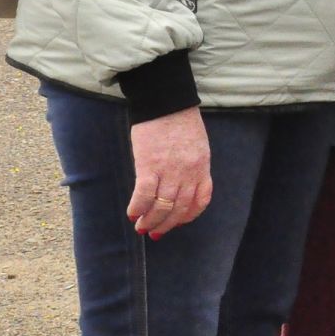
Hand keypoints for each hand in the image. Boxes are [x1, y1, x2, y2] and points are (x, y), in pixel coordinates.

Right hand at [127, 107, 210, 238]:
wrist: (167, 103)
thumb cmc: (180, 122)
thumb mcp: (197, 146)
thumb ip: (193, 166)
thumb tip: (181, 187)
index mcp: (202, 166)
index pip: (200, 200)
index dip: (188, 216)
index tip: (177, 223)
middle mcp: (188, 172)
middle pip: (179, 208)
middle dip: (166, 224)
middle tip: (154, 232)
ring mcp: (170, 170)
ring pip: (162, 206)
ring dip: (151, 221)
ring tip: (141, 227)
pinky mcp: (149, 165)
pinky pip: (144, 194)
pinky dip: (138, 207)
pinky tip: (132, 213)